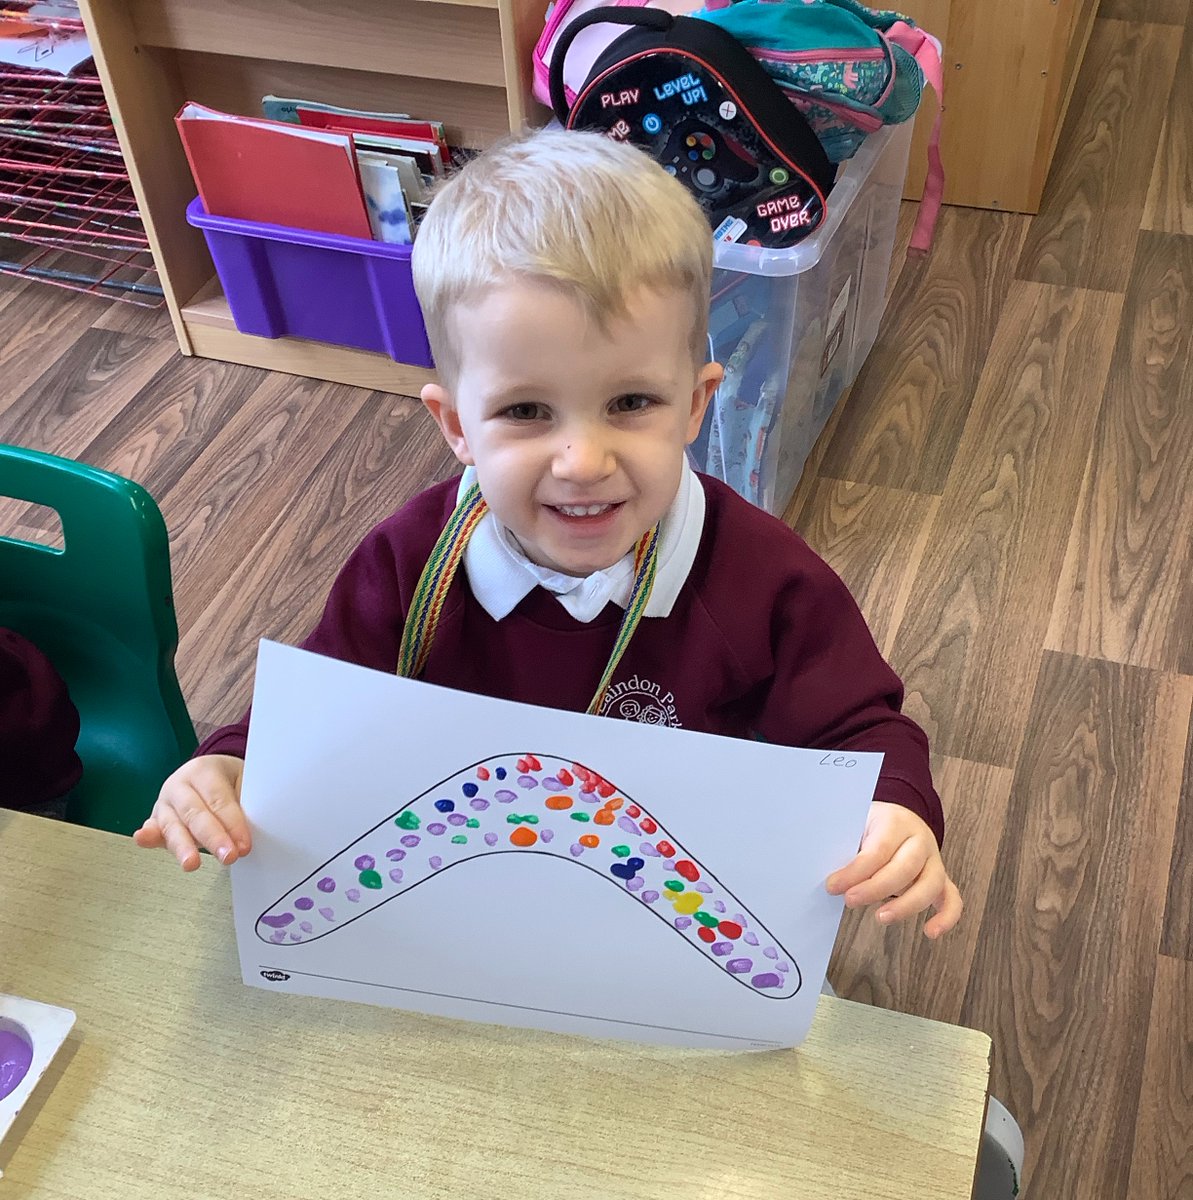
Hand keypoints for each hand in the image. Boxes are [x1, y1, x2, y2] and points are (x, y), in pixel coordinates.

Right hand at [133, 755, 249, 870]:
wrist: (212, 773)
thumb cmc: (230, 781)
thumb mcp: (243, 782)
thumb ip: (245, 803)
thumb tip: (249, 831)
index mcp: (204, 770)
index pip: (219, 799)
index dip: (233, 823)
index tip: (244, 844)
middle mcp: (179, 785)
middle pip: (195, 813)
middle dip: (212, 837)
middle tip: (228, 856)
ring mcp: (165, 802)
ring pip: (173, 825)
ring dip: (183, 846)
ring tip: (191, 863)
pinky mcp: (156, 820)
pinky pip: (153, 830)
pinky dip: (149, 837)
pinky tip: (143, 840)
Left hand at [825, 801, 961, 938]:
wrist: (899, 816)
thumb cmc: (872, 825)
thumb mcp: (857, 825)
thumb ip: (847, 847)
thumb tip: (831, 878)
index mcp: (896, 822)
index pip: (878, 850)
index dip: (856, 871)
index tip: (833, 885)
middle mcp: (920, 840)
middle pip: (905, 868)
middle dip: (876, 888)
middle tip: (850, 900)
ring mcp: (934, 860)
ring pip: (931, 885)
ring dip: (906, 906)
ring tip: (880, 917)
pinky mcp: (941, 879)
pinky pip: (952, 899)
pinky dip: (946, 918)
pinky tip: (930, 932)